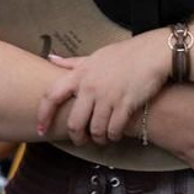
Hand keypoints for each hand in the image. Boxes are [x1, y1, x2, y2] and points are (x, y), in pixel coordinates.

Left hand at [37, 32, 171, 144]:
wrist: (153, 53)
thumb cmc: (126, 54)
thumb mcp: (95, 56)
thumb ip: (73, 62)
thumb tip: (51, 58)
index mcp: (80, 74)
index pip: (51, 96)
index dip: (43, 115)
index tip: (41, 128)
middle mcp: (90, 87)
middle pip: (74, 122)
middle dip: (76, 136)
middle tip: (81, 140)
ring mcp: (108, 97)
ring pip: (95, 129)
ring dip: (97, 138)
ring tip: (102, 139)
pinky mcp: (125, 104)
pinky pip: (114, 129)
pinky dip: (113, 136)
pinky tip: (115, 135)